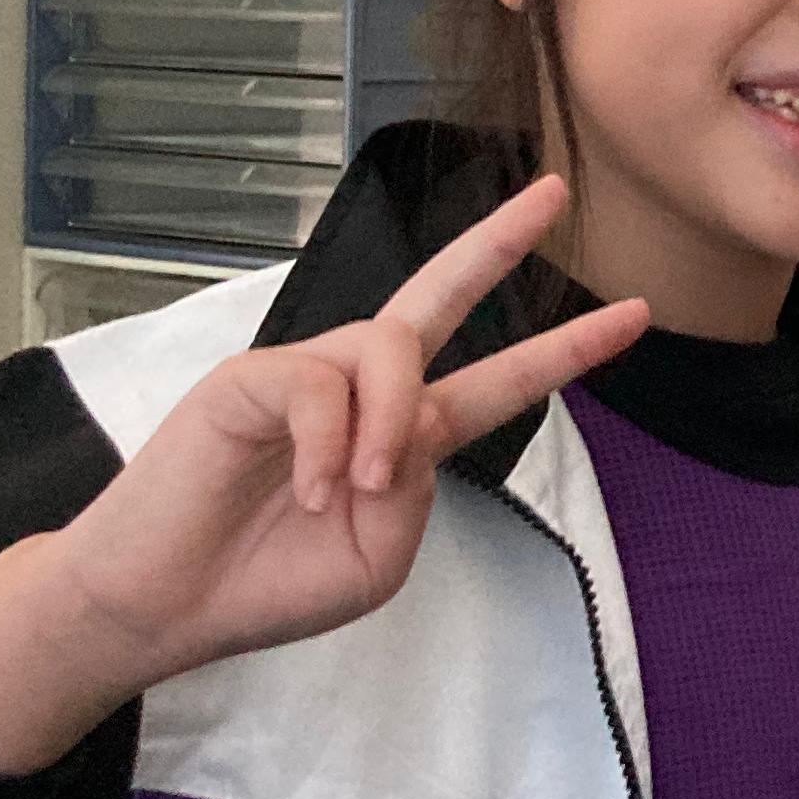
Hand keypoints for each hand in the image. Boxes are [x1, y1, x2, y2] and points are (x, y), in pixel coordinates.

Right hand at [0, 176, 651, 776]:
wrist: (165, 607)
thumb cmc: (264, 582)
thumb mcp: (376, 556)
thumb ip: (415, 490)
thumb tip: (405, 429)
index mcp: (403, 436)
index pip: (495, 380)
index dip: (563, 348)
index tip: (632, 314)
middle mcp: (361, 389)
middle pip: (439, 296)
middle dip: (500, 242)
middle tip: (556, 192)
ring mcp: (303, 376)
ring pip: (387, 348)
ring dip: (388, 422)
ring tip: (355, 491)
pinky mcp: (248, 377)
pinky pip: (318, 386)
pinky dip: (327, 445)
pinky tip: (309, 491)